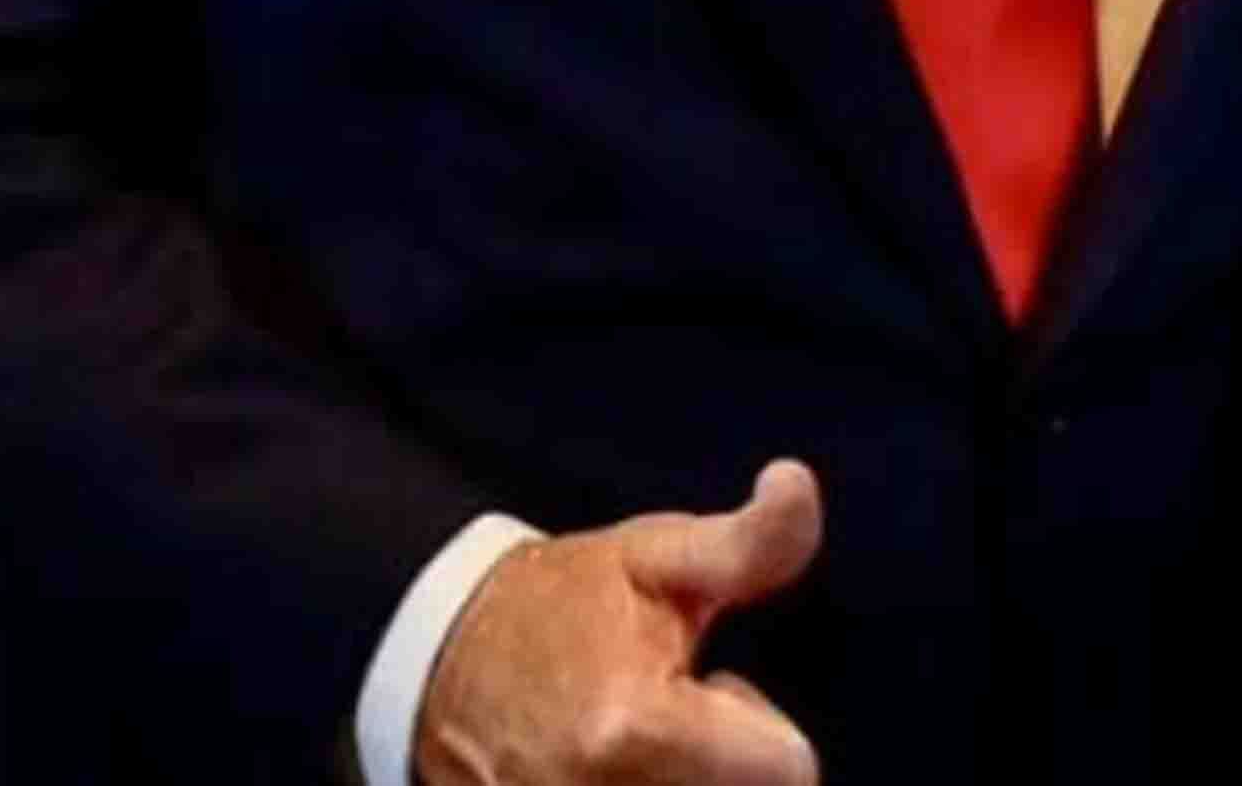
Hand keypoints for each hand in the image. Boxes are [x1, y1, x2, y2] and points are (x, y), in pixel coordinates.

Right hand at [409, 461, 825, 785]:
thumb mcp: (658, 555)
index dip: (763, 726)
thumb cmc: (562, 602)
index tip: (711, 686)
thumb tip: (797, 484)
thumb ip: (747, 541)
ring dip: (685, 781)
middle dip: (725, 764)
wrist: (445, 654)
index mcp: (635, 727)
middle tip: (676, 712)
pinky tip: (621, 767)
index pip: (788, 772)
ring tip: (645, 741)